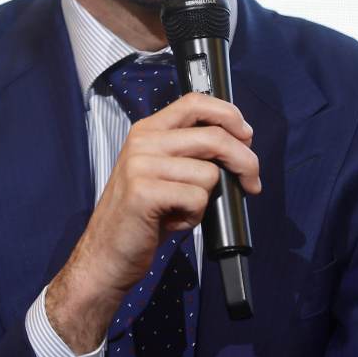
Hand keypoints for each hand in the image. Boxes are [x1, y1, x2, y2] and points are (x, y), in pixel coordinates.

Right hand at [45, 92, 259, 353]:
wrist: (105, 255)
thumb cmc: (142, 217)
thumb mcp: (164, 172)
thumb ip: (192, 153)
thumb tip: (240, 147)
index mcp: (148, 130)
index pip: (195, 102)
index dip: (229, 115)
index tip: (247, 137)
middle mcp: (143, 141)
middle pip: (213, 137)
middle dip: (244, 161)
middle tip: (252, 183)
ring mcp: (140, 165)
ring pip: (208, 173)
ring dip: (206, 199)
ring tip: (181, 210)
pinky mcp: (143, 192)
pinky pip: (196, 198)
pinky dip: (194, 216)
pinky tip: (172, 222)